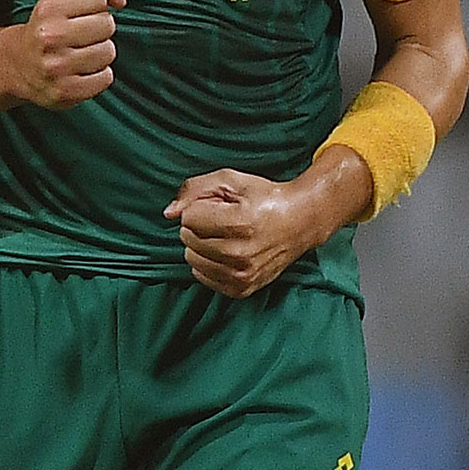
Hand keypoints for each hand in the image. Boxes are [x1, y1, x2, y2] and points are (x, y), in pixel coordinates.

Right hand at [7, 0, 124, 108]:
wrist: (19, 65)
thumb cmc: (48, 28)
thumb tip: (120, 0)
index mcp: (49, 8)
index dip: (97, 4)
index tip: (85, 11)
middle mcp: (50, 36)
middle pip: (107, 25)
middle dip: (99, 29)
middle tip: (80, 35)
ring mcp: (57, 66)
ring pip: (108, 52)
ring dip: (100, 53)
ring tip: (80, 53)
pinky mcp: (65, 91)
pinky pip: (105, 78)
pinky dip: (98, 75)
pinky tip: (81, 70)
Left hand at [163, 166, 346, 297]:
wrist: (299, 222)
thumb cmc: (263, 197)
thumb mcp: (230, 180)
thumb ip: (194, 189)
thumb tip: (169, 213)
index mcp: (239, 223)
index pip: (188, 219)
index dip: (198, 208)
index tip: (216, 206)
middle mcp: (240, 254)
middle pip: (188, 240)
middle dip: (198, 226)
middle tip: (221, 220)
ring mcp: (243, 275)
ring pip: (192, 260)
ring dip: (201, 245)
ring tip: (224, 235)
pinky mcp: (243, 289)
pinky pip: (203, 277)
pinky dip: (208, 263)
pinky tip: (225, 252)